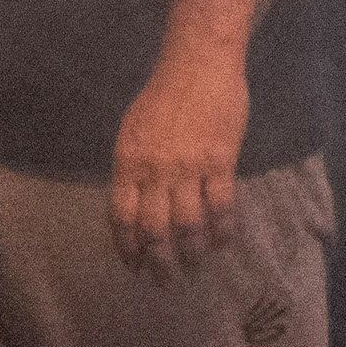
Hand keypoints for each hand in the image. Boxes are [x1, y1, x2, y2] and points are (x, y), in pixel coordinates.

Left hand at [109, 46, 248, 270]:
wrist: (198, 64)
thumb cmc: (163, 95)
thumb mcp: (133, 130)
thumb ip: (133, 168)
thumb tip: (135, 205)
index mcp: (128, 162)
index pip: (121, 216)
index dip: (127, 247)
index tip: (133, 266)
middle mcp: (155, 170)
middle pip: (154, 228)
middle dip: (157, 261)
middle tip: (164, 282)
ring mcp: (188, 167)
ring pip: (188, 224)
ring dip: (191, 252)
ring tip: (195, 268)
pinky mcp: (219, 161)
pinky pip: (220, 205)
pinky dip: (222, 229)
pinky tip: (224, 243)